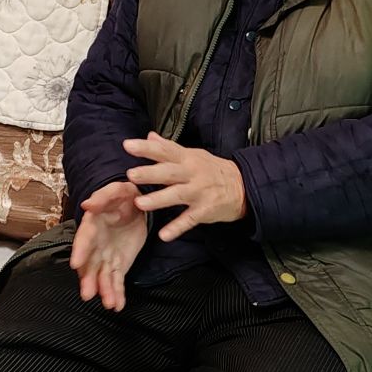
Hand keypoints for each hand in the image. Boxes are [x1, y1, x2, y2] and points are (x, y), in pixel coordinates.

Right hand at [70, 180, 149, 310]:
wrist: (138, 205)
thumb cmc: (124, 196)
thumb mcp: (117, 190)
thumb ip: (103, 196)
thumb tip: (88, 204)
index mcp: (92, 225)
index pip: (84, 239)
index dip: (80, 251)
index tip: (76, 264)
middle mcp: (95, 244)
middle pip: (89, 264)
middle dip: (88, 279)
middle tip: (88, 293)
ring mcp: (106, 256)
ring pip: (102, 276)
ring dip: (104, 291)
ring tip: (109, 304)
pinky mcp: (118, 264)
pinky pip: (116, 281)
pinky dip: (117, 293)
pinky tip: (117, 306)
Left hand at [123, 132, 246, 242]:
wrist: (243, 187)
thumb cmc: (213, 170)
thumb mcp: (193, 154)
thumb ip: (169, 148)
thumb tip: (150, 136)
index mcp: (187, 158)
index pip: (165, 150)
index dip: (147, 148)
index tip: (128, 145)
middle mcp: (192, 174)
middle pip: (169, 172)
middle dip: (150, 173)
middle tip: (131, 174)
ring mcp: (199, 192)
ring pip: (176, 195)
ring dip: (158, 199)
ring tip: (140, 203)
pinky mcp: (204, 210)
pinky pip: (189, 220)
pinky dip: (177, 228)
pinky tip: (164, 235)